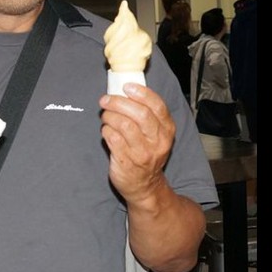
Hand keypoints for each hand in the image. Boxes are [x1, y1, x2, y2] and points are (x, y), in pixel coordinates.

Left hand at [99, 82, 175, 203]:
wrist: (145, 185)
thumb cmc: (146, 152)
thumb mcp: (155, 134)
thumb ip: (146, 114)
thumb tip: (125, 91)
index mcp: (167, 130)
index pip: (157, 106)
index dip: (142, 93)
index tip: (126, 86)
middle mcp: (157, 141)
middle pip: (140, 114)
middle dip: (119, 102)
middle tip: (106, 100)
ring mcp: (142, 153)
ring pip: (124, 125)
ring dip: (110, 116)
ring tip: (105, 115)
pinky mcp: (126, 162)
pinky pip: (113, 139)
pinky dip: (106, 130)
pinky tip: (106, 130)